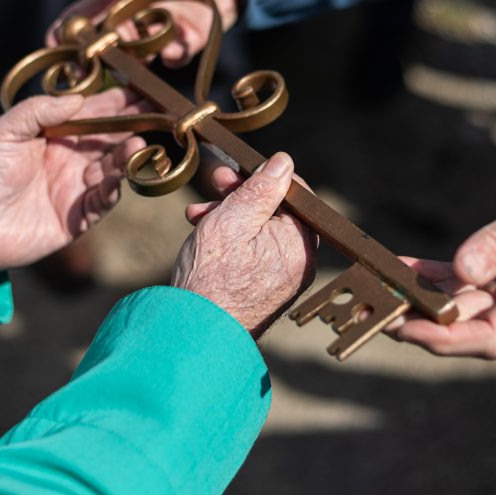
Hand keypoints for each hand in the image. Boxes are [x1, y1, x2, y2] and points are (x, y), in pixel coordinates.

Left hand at [0, 89, 145, 280]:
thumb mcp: (4, 130)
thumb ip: (39, 111)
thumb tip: (78, 98)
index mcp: (56, 135)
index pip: (94, 114)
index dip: (117, 102)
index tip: (140, 89)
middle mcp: (71, 159)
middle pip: (111, 139)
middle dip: (133, 126)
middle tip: (156, 114)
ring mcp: (76, 188)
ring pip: (113, 169)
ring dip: (127, 157)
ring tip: (137, 145)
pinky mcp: (78, 218)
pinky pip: (103, 202)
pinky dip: (113, 190)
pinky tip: (118, 179)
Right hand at [49, 0, 238, 65]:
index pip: (86, 14)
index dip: (67, 31)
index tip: (51, 46)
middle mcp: (136, 16)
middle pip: (109, 43)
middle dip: (101, 55)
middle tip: (99, 61)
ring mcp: (160, 32)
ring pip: (138, 58)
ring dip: (137, 59)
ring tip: (141, 52)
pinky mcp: (186, 42)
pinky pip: (172, 59)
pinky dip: (172, 56)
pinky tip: (176, 47)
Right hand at [172, 153, 317, 335]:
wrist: (195, 332)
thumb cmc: (212, 277)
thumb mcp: (233, 219)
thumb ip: (260, 189)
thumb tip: (284, 162)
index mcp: (300, 242)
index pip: (295, 193)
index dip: (264, 176)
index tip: (236, 169)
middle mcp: (298, 260)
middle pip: (275, 210)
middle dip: (241, 194)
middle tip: (214, 182)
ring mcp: (281, 275)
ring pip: (259, 229)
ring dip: (228, 214)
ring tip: (197, 214)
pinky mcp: (263, 286)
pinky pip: (252, 250)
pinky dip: (229, 238)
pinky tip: (202, 233)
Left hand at [389, 157, 495, 358]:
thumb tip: (464, 271)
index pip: (492, 337)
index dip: (448, 338)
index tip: (409, 329)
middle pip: (466, 327)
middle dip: (419, 324)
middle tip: (375, 313)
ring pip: (455, 305)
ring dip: (416, 301)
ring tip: (375, 294)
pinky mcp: (495, 266)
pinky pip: (454, 279)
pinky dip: (426, 275)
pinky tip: (397, 266)